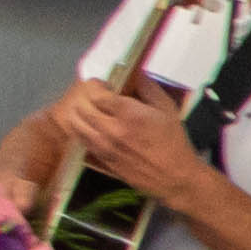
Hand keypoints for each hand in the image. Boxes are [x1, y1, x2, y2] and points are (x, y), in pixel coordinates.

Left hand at [47, 79, 207, 207]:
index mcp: (128, 114)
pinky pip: (80, 141)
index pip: (96, 93)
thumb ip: (148, 87)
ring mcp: (104, 147)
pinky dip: (81, 131)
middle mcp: (112, 130)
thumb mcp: (167, 108)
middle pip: (81, 107)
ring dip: (78, 113)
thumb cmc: (173, 141)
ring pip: (75, 124)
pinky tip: (92, 128)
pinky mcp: (101, 160)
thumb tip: (135, 72)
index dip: (96, 85)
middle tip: (94, 96)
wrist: (175, 177)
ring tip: (89, 110)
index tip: (103, 85)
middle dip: (85, 97)